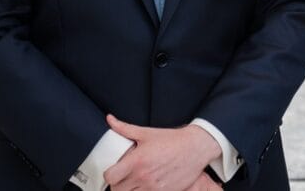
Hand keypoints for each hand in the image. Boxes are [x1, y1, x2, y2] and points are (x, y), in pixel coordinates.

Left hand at [103, 115, 220, 190]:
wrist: (195, 148)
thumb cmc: (172, 140)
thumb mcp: (147, 133)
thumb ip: (125, 128)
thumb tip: (110, 119)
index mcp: (137, 161)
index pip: (110, 177)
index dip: (109, 175)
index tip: (113, 171)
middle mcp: (144, 176)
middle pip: (118, 190)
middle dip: (118, 184)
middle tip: (123, 177)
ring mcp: (154, 187)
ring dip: (130, 190)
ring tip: (135, 181)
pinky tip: (147, 184)